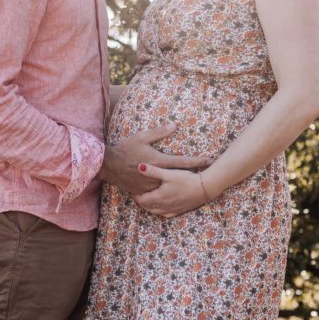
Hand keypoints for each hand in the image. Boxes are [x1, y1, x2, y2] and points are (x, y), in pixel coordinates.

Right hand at [99, 124, 213, 195]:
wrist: (108, 165)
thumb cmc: (125, 149)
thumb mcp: (142, 137)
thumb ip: (160, 132)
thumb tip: (175, 125)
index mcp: (159, 161)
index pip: (183, 162)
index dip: (198, 161)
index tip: (210, 160)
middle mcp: (158, 175)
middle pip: (181, 176)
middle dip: (195, 174)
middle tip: (209, 172)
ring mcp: (151, 186)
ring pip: (171, 187)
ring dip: (183, 185)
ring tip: (195, 184)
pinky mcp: (144, 192)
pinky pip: (159, 193)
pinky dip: (168, 192)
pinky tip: (175, 194)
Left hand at [132, 163, 212, 217]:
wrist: (204, 188)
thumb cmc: (186, 179)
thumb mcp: (169, 173)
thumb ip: (153, 171)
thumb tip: (139, 166)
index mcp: (158, 197)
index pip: (141, 200)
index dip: (135, 195)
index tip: (133, 188)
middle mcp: (163, 206)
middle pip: (146, 207)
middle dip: (141, 201)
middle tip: (137, 193)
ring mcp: (171, 210)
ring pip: (155, 211)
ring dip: (149, 206)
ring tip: (147, 199)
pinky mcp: (179, 211)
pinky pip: (165, 214)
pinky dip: (159, 210)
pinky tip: (160, 206)